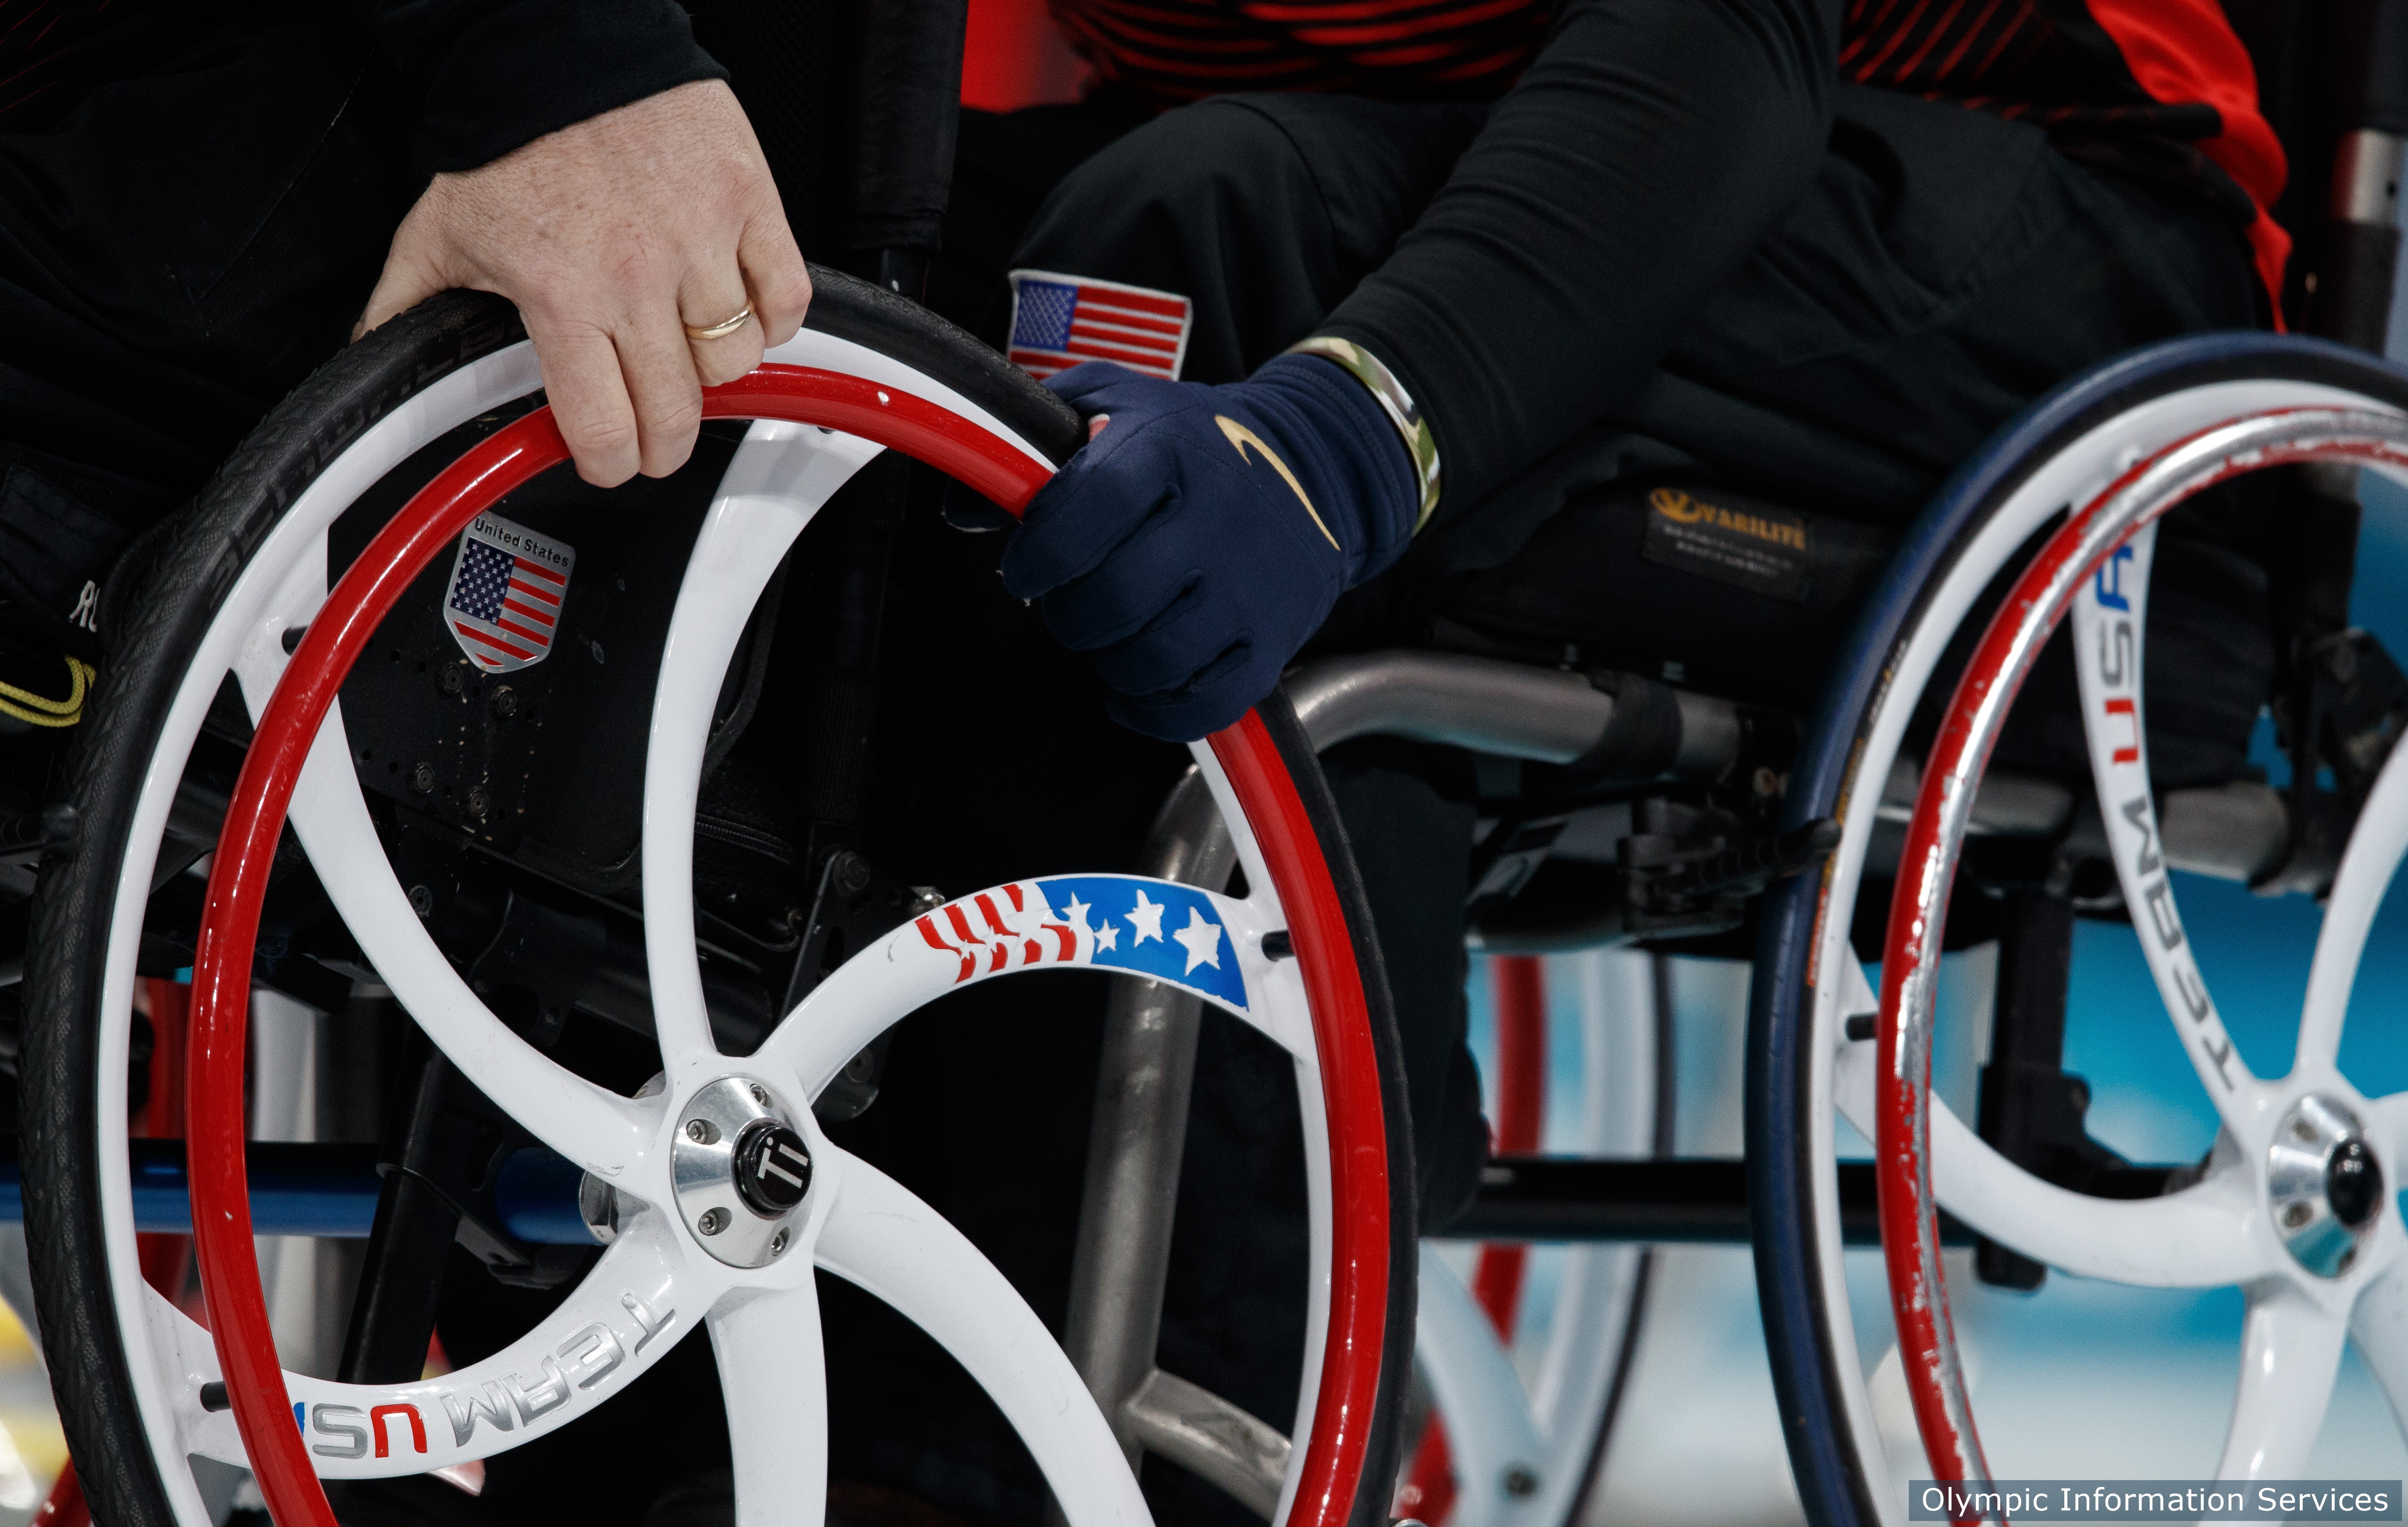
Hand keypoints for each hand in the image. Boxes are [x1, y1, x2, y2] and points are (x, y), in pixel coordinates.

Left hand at [355, 80, 810, 487]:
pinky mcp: (747, 204)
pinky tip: (741, 312)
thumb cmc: (509, 135)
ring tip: (688, 354)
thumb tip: (375, 360)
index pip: (605, 430)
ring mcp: (701, 242)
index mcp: (563, 296)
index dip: (608, 462)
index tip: (609, 457)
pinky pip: (785, 300)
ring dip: (714, 372)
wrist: (560, 41)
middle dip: (664, 443)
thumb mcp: (439, 231)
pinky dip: (772, 320)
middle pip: (678, 414)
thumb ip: (406, 308)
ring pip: (735, 361)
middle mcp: (637, 278)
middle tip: (654, 434)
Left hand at [1004, 356, 1418, 740]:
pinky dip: (1155, 709)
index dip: (1040, 551)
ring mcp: (1251, 585)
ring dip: (1110, 660)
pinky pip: (1204, 706)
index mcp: (1167, 449)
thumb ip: (1029, 441)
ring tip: (1114, 631)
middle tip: (1072, 599)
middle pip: (1114, 600)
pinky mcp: (1274, 639)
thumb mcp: (1110, 403)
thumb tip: (965, 510)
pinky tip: (1138, 685)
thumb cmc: (1193, 440)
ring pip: (1152, 660)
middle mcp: (1217, 517)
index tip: (1023, 569)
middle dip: (1069, 614)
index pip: (1089, 506)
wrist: (1315, 464)